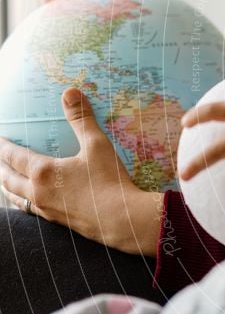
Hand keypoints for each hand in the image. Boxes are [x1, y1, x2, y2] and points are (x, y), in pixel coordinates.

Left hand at [0, 89, 162, 255]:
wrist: (122, 219)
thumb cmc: (109, 181)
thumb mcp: (98, 145)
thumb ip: (82, 119)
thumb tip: (70, 92)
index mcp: (43, 171)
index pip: (13, 156)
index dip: (2, 146)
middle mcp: (38, 192)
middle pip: (8, 179)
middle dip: (0, 168)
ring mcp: (46, 209)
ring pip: (16, 198)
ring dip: (8, 188)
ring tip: (6, 182)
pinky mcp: (58, 221)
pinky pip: (31, 211)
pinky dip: (23, 203)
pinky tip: (31, 203)